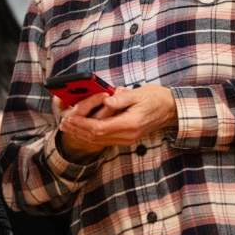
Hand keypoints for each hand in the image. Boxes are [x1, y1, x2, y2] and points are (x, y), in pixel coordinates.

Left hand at [59, 85, 177, 151]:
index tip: (70, 118)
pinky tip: (83, 129)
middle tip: (63, 123)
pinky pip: (105, 140)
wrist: (171, 109)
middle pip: (97, 137)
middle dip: (78, 130)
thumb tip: (106, 101)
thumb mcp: (140, 93)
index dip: (82, 124)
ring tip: (68, 127)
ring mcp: (128, 139)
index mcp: (131, 123)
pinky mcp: (127, 138)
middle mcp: (128, 135)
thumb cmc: (157, 98)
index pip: (100, 128)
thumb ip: (122, 98)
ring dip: (82, 134)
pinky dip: (91, 135)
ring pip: (99, 140)